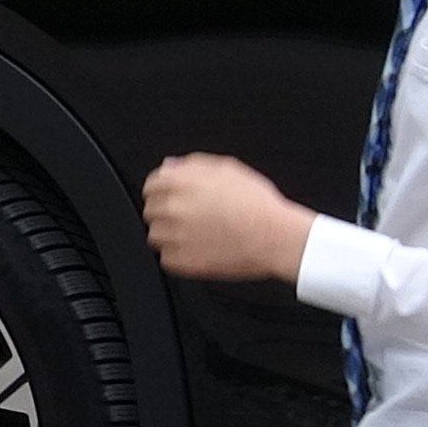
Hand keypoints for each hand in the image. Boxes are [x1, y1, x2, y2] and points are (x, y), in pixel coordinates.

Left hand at [143, 154, 316, 281]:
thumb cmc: (258, 205)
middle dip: (167, 212)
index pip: (152, 185)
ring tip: (197, 235)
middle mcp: (172, 208)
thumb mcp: (228, 169)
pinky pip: (167, 258)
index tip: (171, 197)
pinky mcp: (182, 261)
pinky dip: (179, 256)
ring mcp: (174, 236)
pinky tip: (200, 249)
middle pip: (151, 210)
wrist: (276, 237)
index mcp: (180, 183)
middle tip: (190, 218)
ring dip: (171, 235)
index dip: (163, 191)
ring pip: (156, 235)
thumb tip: (171, 166)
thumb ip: (193, 165)